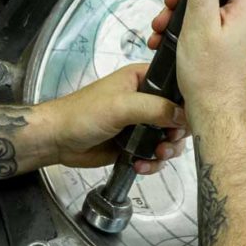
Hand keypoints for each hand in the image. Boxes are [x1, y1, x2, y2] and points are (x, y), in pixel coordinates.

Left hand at [40, 65, 188, 173]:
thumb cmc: (82, 114)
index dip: (186, 103)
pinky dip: (152, 162)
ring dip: (166, 150)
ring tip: (155, 156)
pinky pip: (155, 154)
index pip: (176, 86)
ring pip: (169, 138)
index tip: (186, 120)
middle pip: (178, 116)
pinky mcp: (135, 144)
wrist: (58, 140)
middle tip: (167, 142)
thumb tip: (184, 116)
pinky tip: (140, 165)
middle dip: (177, 133)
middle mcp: (145, 100)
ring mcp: (141, 123)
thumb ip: (155, 108)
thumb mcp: (121, 106)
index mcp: (142, 79)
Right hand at [149, 0, 245, 133]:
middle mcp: (245, 17)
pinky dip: (185, 27)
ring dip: (182, 10)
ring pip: (209, 5)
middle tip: (173, 2)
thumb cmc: (211, 77)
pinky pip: (204, 24)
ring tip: (163, 26)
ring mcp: (235, 31)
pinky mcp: (223, 44)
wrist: (212, 114)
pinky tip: (167, 39)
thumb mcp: (199, 22)